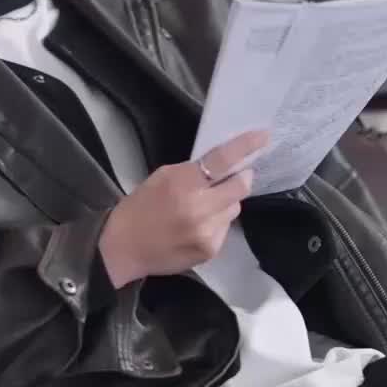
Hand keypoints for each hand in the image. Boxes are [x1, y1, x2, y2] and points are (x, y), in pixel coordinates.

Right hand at [99, 129, 269, 289]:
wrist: (122, 248)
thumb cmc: (140, 208)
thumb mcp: (161, 177)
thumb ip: (192, 171)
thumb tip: (223, 166)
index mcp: (183, 183)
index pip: (223, 159)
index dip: (246, 146)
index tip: (263, 137)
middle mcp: (199, 207)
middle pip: (241, 186)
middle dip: (241, 178)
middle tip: (234, 176)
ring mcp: (207, 231)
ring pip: (235, 208)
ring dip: (226, 202)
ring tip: (204, 207)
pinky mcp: (211, 249)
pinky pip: (225, 227)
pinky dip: (216, 222)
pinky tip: (197, 226)